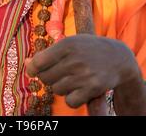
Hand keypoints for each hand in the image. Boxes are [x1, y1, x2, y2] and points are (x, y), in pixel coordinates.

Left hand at [26, 34, 140, 108]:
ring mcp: (84, 75)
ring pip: (57, 90)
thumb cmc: (88, 49)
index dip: (32, 69)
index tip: (34, 71)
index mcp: (67, 44)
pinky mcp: (93, 88)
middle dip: (49, 78)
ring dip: (61, 87)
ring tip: (73, 78)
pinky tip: (79, 89)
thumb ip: (49, 53)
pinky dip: (72, 98)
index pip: (39, 62)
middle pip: (46, 78)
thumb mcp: (70, 44)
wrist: (118, 57)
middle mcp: (74, 59)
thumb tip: (27, 63)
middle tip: (59, 73)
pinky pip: (70, 101)